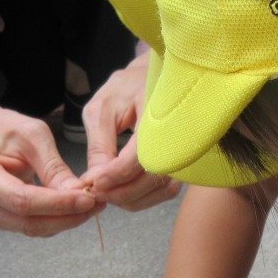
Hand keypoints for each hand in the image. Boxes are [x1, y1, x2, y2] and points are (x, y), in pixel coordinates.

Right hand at [0, 103, 101, 236]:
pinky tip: (75, 208)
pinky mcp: (1, 221)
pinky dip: (56, 220)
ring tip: (91, 205)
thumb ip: (53, 167)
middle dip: (66, 216)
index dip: (57, 204)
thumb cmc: (5, 130)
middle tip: (97, 204)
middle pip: (28, 221)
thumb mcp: (33, 136)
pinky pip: (32, 226)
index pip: (23, 200)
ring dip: (65, 221)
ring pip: (33, 228)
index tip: (87, 199)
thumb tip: (78, 194)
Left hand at [79, 55, 180, 211]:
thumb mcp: (102, 109)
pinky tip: (123, 192)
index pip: (139, 157)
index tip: (92, 184)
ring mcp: (185, 151)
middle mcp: (178, 134)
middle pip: (151, 179)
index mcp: (156, 112)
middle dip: (120, 193)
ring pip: (160, 191)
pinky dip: (144, 199)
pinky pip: (166, 191)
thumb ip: (99, 145)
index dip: (114, 175)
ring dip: (131, 200)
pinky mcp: (183, 163)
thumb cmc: (125, 90)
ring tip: (107, 194)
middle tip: (96, 193)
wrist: (154, 77)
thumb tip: (95, 179)